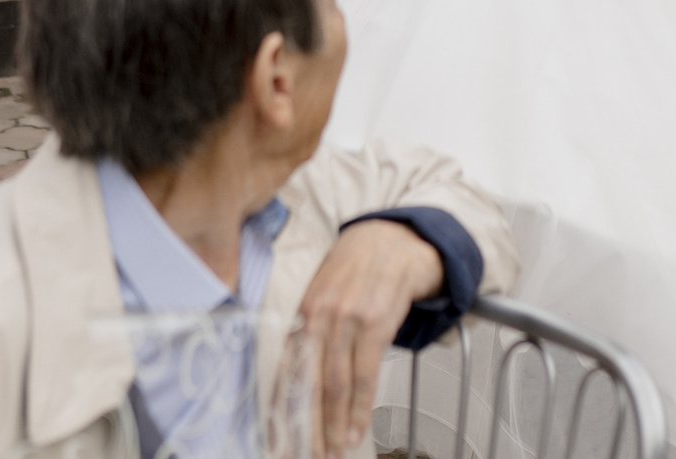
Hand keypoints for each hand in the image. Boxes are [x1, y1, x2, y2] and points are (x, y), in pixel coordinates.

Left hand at [298, 220, 444, 456]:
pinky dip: (358, 409)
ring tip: (332, 452)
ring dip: (333, 425)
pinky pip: (365, 376)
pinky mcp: (376, 323)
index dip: (282, 406)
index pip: (287, 368)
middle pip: (307, 381)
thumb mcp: (325, 291)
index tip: (278, 437)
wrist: (397, 239)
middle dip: (305, 425)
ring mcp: (347, 319)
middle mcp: (319, 315)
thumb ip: (311, 328)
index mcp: (303, 310)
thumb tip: (297, 376)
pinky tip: (355, 431)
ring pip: (335, 384)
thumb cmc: (360, 268)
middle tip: (305, 454)